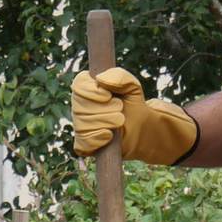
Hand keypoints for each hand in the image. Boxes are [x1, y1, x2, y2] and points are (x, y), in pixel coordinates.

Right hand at [71, 67, 198, 164]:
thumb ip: (121, 77)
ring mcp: (82, 126)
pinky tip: (109, 135)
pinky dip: (95, 139)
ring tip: (120, 121)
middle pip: (80, 106)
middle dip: (103, 108)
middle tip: (120, 110)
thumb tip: (100, 79)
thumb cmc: (134, 106)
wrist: (143, 130)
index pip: (78, 85)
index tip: (108, 95)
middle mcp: (80, 107)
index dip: (92, 91)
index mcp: (87, 89)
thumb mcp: (133, 88)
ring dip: (104, 122)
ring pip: (82, 125)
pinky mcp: (86, 145)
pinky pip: (82, 144)